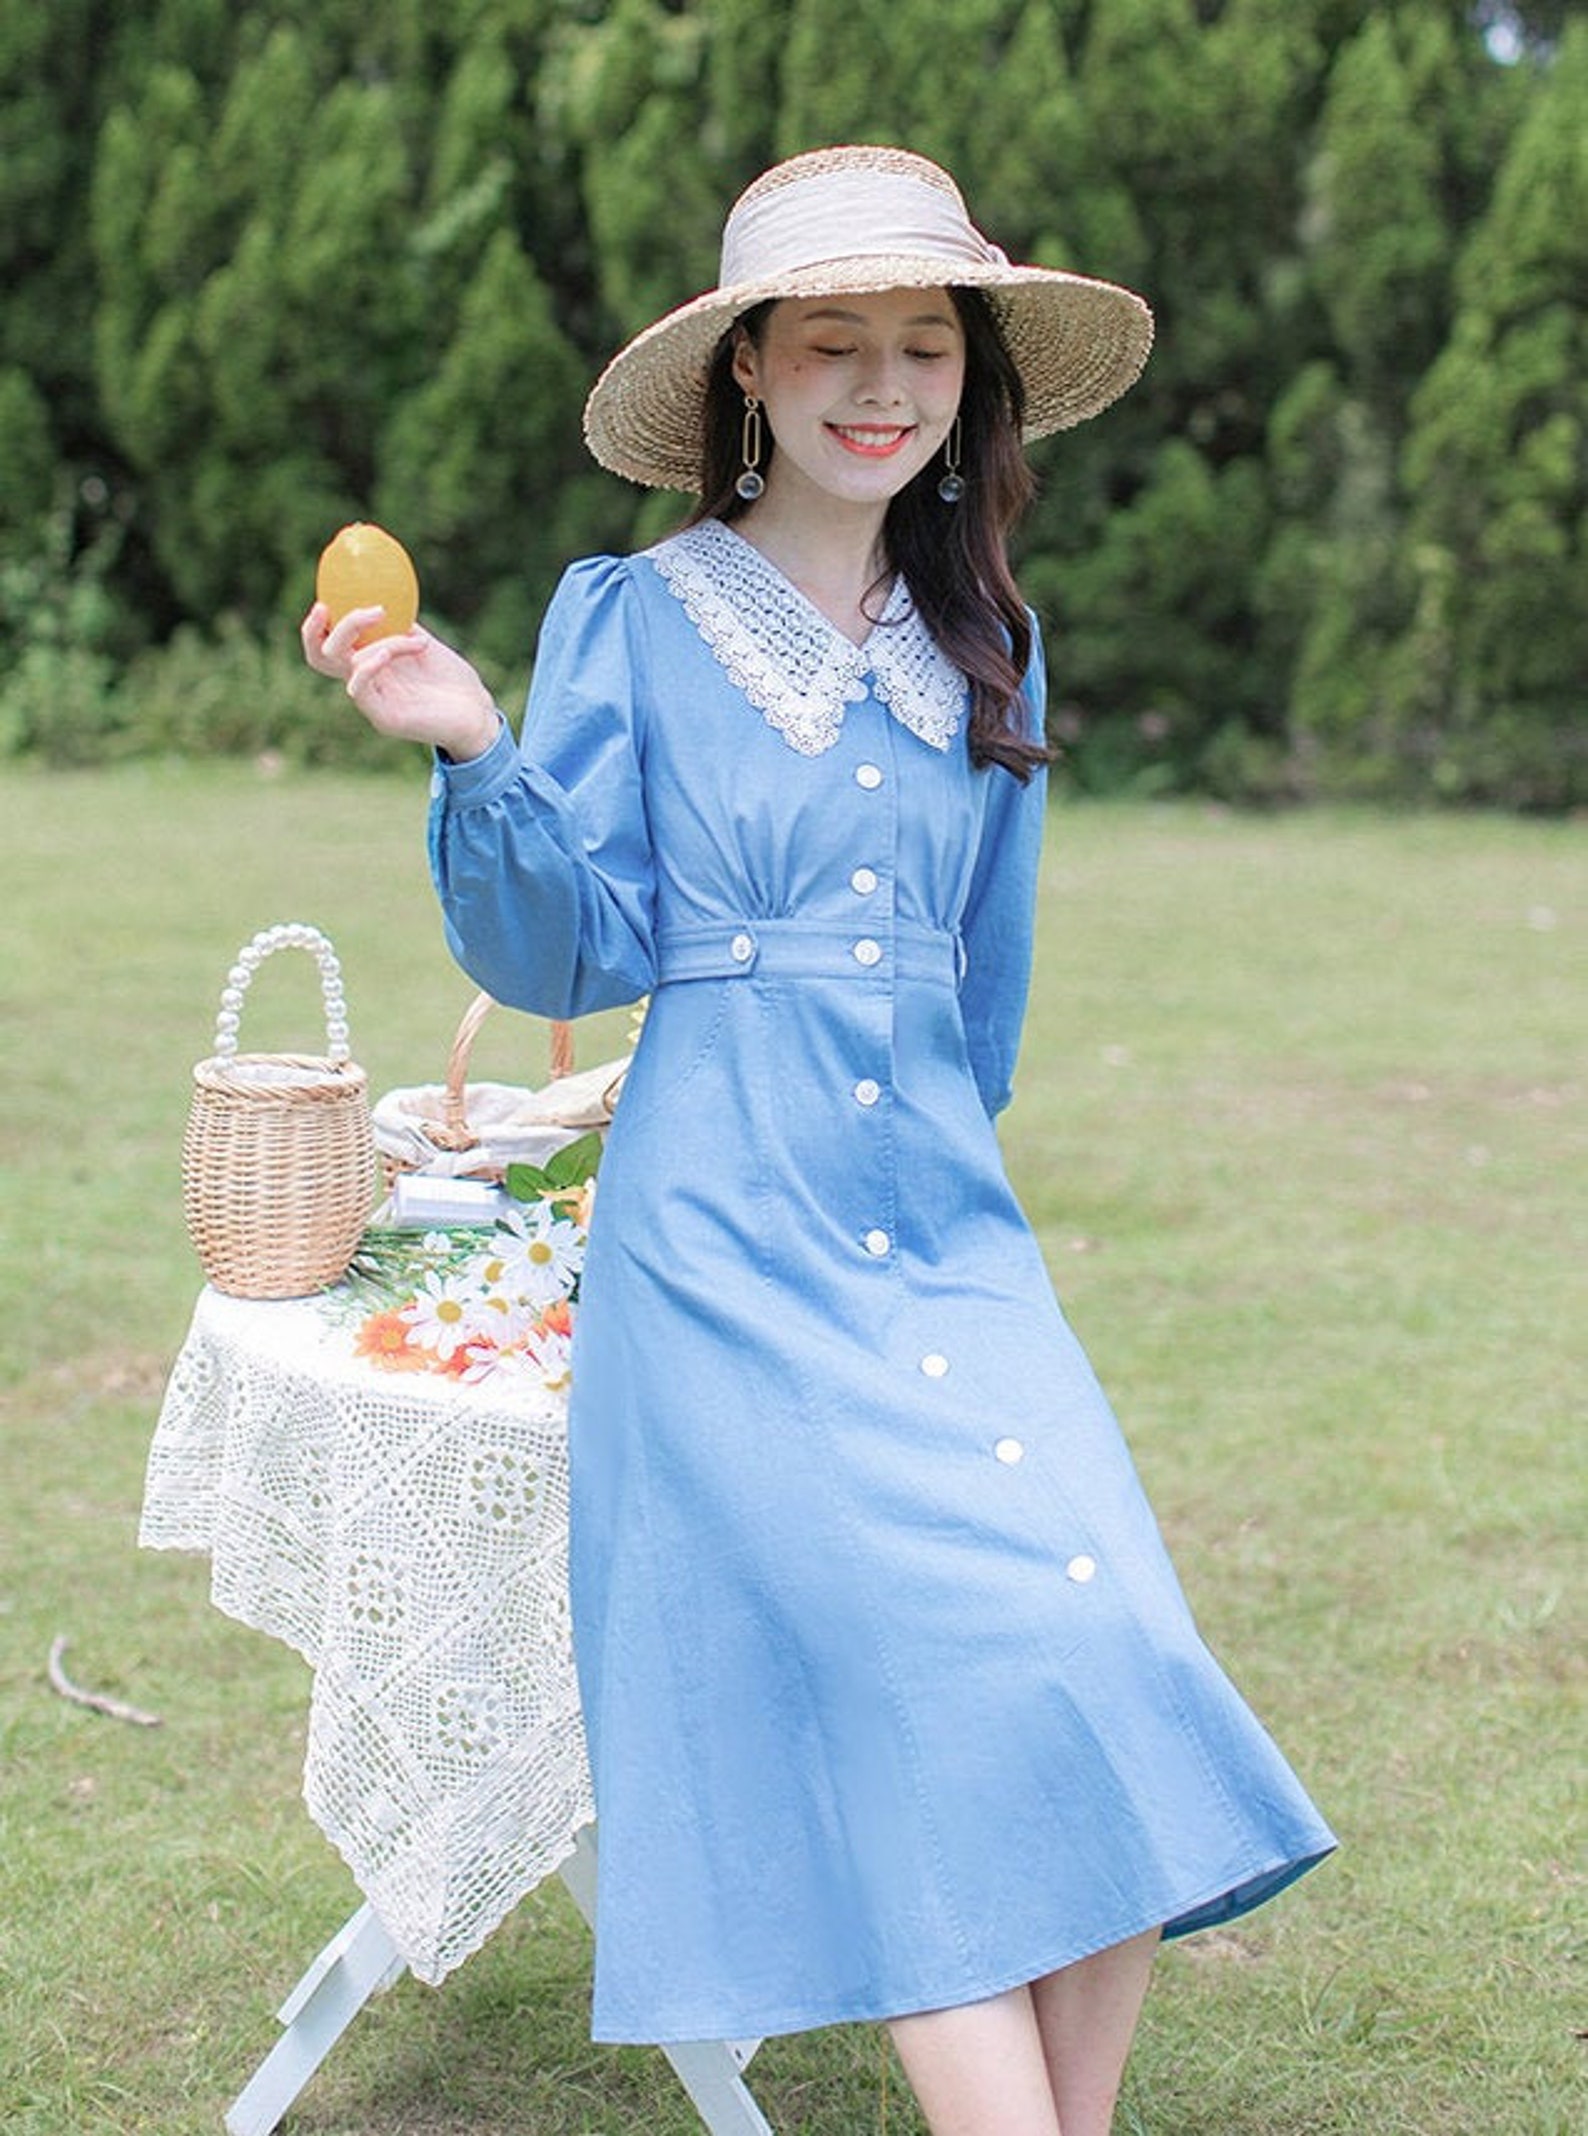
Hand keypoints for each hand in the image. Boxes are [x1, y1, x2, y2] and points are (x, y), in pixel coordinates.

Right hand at [300, 602, 501, 761]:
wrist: (478, 714)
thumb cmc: (452, 681)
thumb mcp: (422, 644)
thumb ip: (400, 626)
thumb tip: (385, 596)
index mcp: (369, 665)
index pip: (327, 646)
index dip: (316, 626)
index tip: (324, 601)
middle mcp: (365, 683)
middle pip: (321, 655)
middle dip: (324, 628)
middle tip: (339, 609)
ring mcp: (372, 702)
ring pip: (348, 662)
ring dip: (386, 641)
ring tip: (419, 643)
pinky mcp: (383, 718)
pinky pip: (359, 688)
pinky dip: (369, 664)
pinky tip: (387, 653)